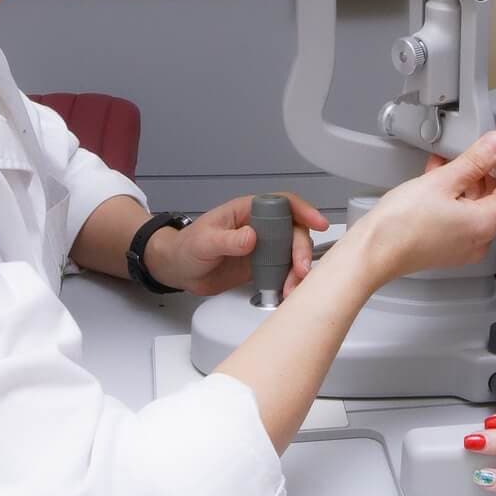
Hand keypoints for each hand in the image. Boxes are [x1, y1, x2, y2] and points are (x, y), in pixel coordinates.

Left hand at [144, 194, 328, 297]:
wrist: (178, 271)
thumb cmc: (186, 247)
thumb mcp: (204, 242)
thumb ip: (228, 240)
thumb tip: (252, 237)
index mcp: (247, 211)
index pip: (282, 203)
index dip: (303, 210)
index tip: (317, 223)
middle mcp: (260, 226)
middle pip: (293, 231)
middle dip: (302, 250)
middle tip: (301, 270)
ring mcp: (263, 247)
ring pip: (292, 253)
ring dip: (298, 270)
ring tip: (292, 288)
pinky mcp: (262, 267)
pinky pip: (283, 271)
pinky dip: (289, 282)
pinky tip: (287, 292)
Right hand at [349, 130, 495, 286]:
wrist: (371, 251)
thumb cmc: (399, 225)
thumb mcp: (441, 182)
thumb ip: (473, 160)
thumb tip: (495, 145)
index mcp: (485, 224)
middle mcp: (480, 239)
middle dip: (493, 168)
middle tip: (487, 144)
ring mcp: (463, 244)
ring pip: (478, 205)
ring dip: (471, 178)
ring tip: (457, 156)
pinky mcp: (446, 244)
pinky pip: (461, 214)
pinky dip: (456, 193)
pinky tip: (442, 174)